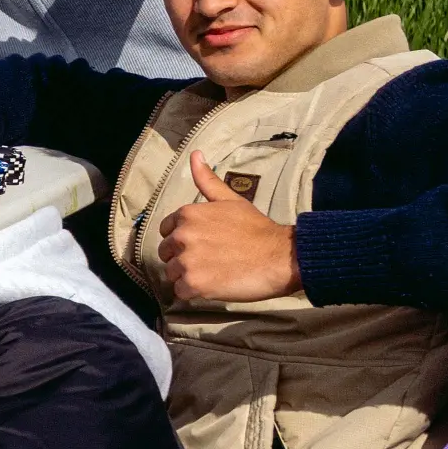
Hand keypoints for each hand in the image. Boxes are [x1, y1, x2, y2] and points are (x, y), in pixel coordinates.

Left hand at [157, 153, 302, 303]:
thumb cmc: (257, 229)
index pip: (166, 231)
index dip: (182, 240)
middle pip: (166, 253)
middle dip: (183, 258)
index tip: (203, 244)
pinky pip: (180, 292)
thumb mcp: (231, 200)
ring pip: (172, 274)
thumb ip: (207, 180)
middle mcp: (182, 236)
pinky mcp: (194, 284)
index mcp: (187, 214)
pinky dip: (193, 293)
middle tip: (211, 260)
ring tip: (214, 273)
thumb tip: (194, 155)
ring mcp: (187, 261)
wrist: (281, 257)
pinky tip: (213, 285)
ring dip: (189, 277)